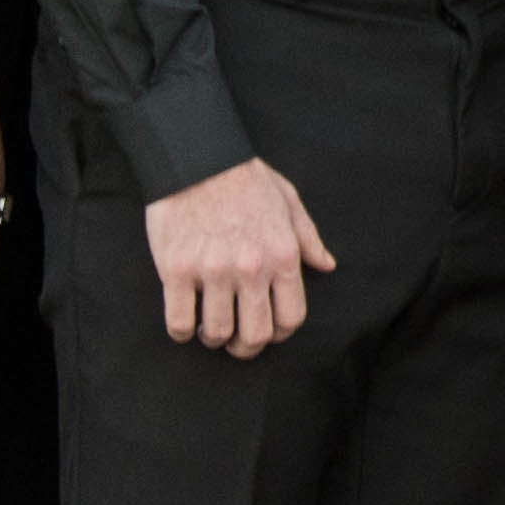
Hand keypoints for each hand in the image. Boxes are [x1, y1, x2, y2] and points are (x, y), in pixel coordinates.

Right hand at [146, 155, 332, 357]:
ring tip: (208, 328)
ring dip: (213, 338)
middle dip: (246, 348)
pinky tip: (184, 323)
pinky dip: (181, 331)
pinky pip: (179, 321)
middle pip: (255, 336)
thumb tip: (327, 265)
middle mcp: (251, 269)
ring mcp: (213, 271)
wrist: (196, 157)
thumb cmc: (245, 178)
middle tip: (236, 342)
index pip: (290, 318)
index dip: (279, 333)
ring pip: (216, 333)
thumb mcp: (288, 201)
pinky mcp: (177, 270)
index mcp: (283, 256)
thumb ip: (309, 238)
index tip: (266, 330)